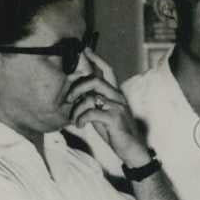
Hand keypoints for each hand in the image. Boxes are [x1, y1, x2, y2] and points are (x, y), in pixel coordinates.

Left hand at [67, 49, 149, 166]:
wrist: (131, 149)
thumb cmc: (115, 131)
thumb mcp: (102, 113)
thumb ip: (93, 102)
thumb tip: (79, 93)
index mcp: (115, 93)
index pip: (108, 70)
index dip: (97, 59)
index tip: (85, 50)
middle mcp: (118, 97)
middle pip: (95, 80)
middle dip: (77, 87)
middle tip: (68, 98)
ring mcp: (117, 107)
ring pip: (90, 97)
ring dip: (76, 109)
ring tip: (75, 119)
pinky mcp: (115, 118)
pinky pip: (91, 113)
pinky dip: (81, 119)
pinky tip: (80, 125)